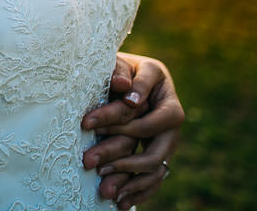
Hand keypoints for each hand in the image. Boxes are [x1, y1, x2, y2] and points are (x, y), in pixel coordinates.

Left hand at [82, 53, 183, 207]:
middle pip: (154, 145)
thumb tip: (124, 89)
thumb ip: (119, 71)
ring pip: (155, 164)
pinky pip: (156, 177)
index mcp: (162, 86)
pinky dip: (140, 191)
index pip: (143, 108)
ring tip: (103, 189)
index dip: (117, 117)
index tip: (86, 123)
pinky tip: (120, 202)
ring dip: (128, 178)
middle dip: (118, 155)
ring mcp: (169, 135)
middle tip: (88, 161)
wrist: (129, 74)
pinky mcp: (161, 150)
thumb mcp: (119, 61)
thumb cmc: (120, 65)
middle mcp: (170, 112)